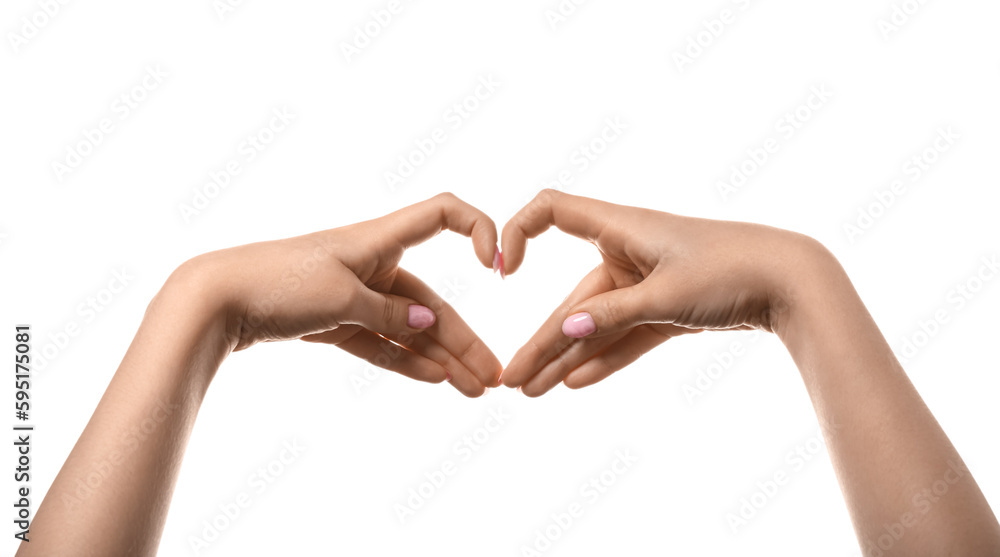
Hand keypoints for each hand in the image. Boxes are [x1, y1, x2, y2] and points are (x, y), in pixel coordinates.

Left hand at [172, 192, 502, 396]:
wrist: (214, 301)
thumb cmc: (276, 282)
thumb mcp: (341, 298)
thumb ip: (390, 313)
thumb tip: (428, 321)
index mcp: (378, 240)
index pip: (442, 215)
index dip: (477, 230)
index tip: (496, 266)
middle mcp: (373, 265)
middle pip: (432, 299)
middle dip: (463, 339)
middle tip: (492, 376)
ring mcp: (355, 296)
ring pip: (409, 329)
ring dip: (441, 358)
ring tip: (473, 388)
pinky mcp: (335, 322)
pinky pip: (382, 343)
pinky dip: (406, 360)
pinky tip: (435, 378)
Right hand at [499, 189, 821, 395]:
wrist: (795, 282)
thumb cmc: (734, 269)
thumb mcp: (667, 294)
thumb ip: (613, 314)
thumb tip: (565, 330)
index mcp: (621, 227)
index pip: (551, 211)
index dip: (518, 232)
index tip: (506, 273)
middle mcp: (626, 252)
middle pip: (571, 297)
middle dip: (542, 341)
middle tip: (512, 380)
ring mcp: (645, 284)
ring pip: (596, 324)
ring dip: (567, 358)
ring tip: (532, 391)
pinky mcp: (666, 309)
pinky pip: (624, 336)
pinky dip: (602, 358)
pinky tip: (574, 382)